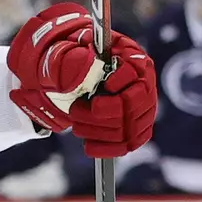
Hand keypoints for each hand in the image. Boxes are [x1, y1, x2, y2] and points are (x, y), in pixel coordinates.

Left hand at [7, 4, 155, 157]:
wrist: (60, 81)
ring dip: (99, 131)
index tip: (97, 93)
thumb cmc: (62, 63)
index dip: (119, 83)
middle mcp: (141, 80)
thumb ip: (70, 58)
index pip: (136, 71)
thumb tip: (86, 63)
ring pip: (131, 126)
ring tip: (77, 125)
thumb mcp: (59, 54)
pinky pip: (130, 143)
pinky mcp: (135, 126)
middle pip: (134, 103)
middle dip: (101, 114)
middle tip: (75, 111)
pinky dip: (108, 148)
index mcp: (127, 55)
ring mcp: (141, 105)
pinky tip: (89, 145)